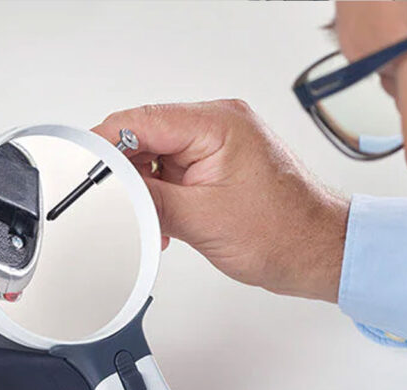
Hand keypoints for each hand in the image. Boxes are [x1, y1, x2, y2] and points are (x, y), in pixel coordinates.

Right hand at [93, 100, 348, 301]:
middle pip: (146, 136)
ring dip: (147, 190)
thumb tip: (110, 191)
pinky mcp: (223, 162)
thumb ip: (147, 199)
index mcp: (218, 123)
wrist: (321, 253)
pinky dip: (165, 195)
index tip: (84, 171)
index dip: (105, 146)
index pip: (139, 120)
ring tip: (155, 223)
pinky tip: (167, 221)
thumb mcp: (201, 220)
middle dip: (128, 175)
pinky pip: (177, 170)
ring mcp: (222, 142)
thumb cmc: (286, 234)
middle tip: (121, 208)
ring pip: (159, 156)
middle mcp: (221, 124)